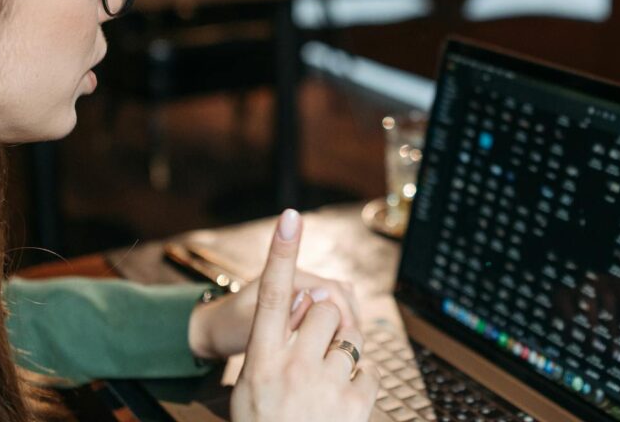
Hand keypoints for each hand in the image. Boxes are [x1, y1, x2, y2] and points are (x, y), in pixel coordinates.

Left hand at [188, 263, 358, 359]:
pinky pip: (332, 312)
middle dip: (347, 319)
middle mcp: (296, 279)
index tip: (348, 333)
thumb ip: (278, 313)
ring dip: (346, 324)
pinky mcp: (303, 305)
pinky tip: (337, 348)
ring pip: (339, 303)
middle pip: (339, 294)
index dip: (343, 310)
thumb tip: (318, 297)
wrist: (215, 330)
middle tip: (349, 350)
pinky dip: (338, 328)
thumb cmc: (227, 329)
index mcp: (283, 277)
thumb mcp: (246, 326)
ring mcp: (302, 291)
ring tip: (346, 351)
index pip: (329, 288)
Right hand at [230, 209, 378, 421]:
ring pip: (350, 337)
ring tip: (324, 383)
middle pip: (324, 309)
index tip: (290, 216)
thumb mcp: (251, 385)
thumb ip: (272, 343)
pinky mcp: (354, 406)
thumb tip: (304, 304)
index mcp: (260, 359)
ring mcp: (324, 387)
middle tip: (313, 350)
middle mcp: (292, 368)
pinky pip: (368, 372)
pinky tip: (339, 404)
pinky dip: (359, 384)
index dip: (281, 254)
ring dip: (343, 351)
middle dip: (325, 321)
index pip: (272, 296)